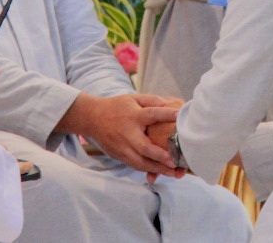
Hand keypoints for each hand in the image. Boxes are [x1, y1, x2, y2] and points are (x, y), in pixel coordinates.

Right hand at [57, 93, 181, 176]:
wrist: (93, 118)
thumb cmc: (117, 107)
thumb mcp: (133, 98)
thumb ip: (150, 100)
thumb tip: (168, 103)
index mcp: (133, 116)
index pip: (151, 114)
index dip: (165, 114)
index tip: (179, 116)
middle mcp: (128, 133)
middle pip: (144, 147)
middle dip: (159, 156)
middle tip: (174, 161)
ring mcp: (123, 147)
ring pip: (140, 162)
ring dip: (157, 169)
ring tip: (173, 173)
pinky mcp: (120, 156)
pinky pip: (135, 166)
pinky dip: (147, 170)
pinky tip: (160, 173)